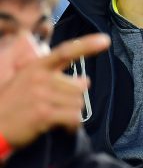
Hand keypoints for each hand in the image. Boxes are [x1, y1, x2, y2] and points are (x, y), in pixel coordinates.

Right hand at [0, 33, 109, 151]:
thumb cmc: (12, 105)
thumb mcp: (27, 83)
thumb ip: (55, 78)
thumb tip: (85, 80)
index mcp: (36, 67)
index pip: (65, 52)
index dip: (87, 45)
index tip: (105, 40)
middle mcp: (40, 78)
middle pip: (79, 87)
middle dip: (74, 100)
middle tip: (58, 107)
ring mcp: (42, 95)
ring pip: (78, 103)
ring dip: (72, 113)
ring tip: (56, 118)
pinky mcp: (44, 113)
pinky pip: (74, 117)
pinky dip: (73, 125)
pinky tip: (63, 127)